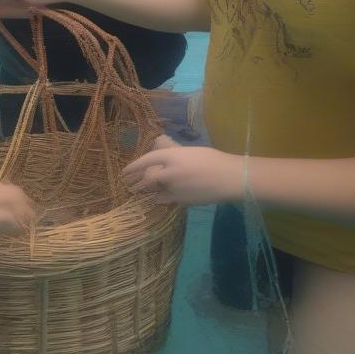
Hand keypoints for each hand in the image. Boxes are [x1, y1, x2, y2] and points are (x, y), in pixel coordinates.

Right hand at [0, 174, 35, 248]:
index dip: (0, 189)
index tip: (3, 198)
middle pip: (9, 188)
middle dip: (19, 197)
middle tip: (25, 207)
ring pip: (15, 201)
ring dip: (23, 210)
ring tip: (29, 218)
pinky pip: (11, 219)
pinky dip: (18, 225)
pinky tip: (20, 230)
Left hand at [121, 135, 244, 206]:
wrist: (230, 178)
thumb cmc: (213, 160)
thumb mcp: (190, 152)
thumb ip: (174, 156)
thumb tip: (163, 159)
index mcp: (172, 156)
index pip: (146, 160)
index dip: (133, 166)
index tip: (125, 172)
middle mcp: (169, 172)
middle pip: (147, 179)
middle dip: (137, 182)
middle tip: (129, 184)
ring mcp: (175, 189)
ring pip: (155, 193)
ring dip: (149, 193)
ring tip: (144, 193)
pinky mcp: (183, 201)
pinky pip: (167, 201)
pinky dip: (163, 199)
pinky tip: (161, 199)